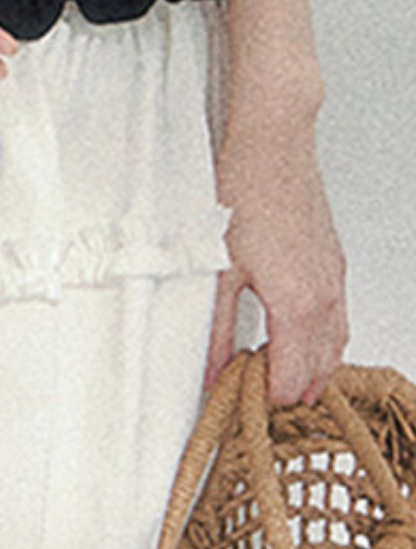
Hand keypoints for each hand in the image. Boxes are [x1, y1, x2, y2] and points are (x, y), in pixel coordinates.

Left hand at [205, 127, 347, 406]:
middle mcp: (325, 297)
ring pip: (335, 346)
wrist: (275, 144)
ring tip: (280, 381)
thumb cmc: (245, 193)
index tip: (242, 404)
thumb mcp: (216, 269)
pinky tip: (300, 339)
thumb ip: (213, 329)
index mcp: (296, 305)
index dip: (266, 399)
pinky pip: (340, 320)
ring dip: (312, 369)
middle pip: (318, 370)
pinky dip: (324, 342)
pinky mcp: (334, 264)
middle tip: (258, 399)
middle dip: (291, 391)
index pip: (291, 379)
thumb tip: (210, 371)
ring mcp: (334, 280)